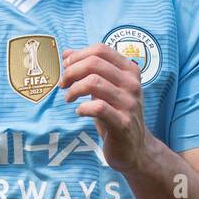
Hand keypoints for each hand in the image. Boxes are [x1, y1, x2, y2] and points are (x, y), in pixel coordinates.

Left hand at [60, 43, 153, 173]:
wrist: (134, 148)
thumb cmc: (116, 114)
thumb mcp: (104, 88)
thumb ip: (88, 69)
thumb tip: (66, 52)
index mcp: (129, 70)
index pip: (100, 50)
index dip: (78, 56)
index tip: (65, 67)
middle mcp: (132, 83)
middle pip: (94, 63)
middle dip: (71, 71)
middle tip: (63, 84)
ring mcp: (129, 103)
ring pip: (93, 82)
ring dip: (74, 90)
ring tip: (69, 99)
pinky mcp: (123, 123)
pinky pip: (98, 107)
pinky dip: (83, 107)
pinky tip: (80, 111)